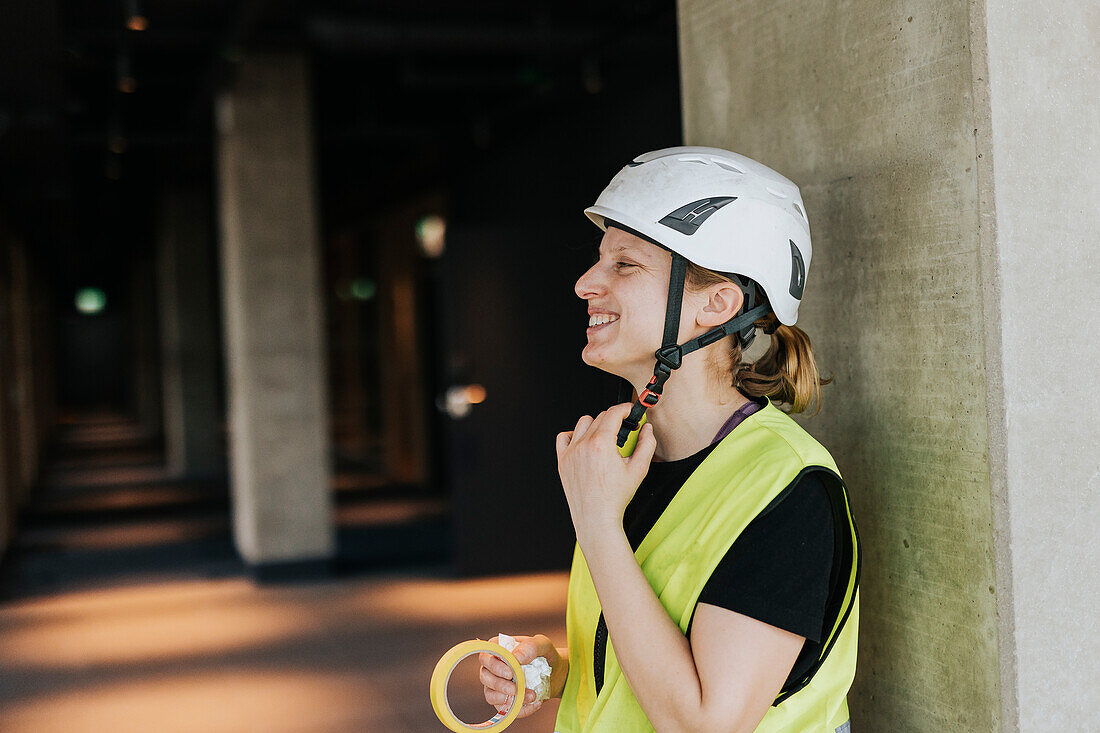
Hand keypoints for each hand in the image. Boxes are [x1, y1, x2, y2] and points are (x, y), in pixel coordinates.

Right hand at [479, 634, 567, 717]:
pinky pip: (506, 710)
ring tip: (532, 696)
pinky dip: (520, 710)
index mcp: (498, 649)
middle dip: (499, 685)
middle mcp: (493, 668)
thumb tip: (515, 658)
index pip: (485, 656)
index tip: (510, 673)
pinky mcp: (505, 701)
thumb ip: (530, 647)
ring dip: (509, 699)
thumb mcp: (543, 645)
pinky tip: (535, 704)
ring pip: (491, 695)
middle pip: (485, 677)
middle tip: (515, 689)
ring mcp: (497, 686)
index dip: (494, 666)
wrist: (556, 674)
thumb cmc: (545, 655)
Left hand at [556, 403, 656, 544]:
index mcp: (602, 444)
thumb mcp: (639, 470)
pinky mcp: (562, 460)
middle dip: (614, 420)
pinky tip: (584, 443)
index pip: (613, 413)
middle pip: (600, 417)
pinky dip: (573, 435)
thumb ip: (647, 444)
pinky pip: (564, 436)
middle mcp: (584, 445)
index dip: (625, 409)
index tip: (630, 411)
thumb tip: (647, 429)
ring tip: (604, 439)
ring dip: (595, 425)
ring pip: (583, 423)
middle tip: (623, 432)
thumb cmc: (615, 498)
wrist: (596, 518)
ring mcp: (571, 452)